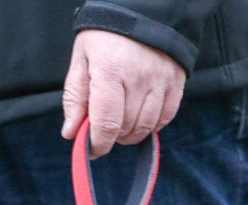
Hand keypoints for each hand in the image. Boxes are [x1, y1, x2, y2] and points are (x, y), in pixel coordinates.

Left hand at [61, 30, 186, 156]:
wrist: (142, 9)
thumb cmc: (106, 35)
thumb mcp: (82, 59)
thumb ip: (75, 98)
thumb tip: (71, 133)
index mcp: (111, 70)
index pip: (106, 125)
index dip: (98, 144)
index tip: (93, 148)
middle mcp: (139, 77)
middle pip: (125, 130)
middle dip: (112, 135)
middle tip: (106, 123)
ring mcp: (161, 80)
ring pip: (145, 128)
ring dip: (131, 133)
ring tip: (122, 119)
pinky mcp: (176, 82)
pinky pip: (165, 119)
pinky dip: (151, 124)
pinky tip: (140, 113)